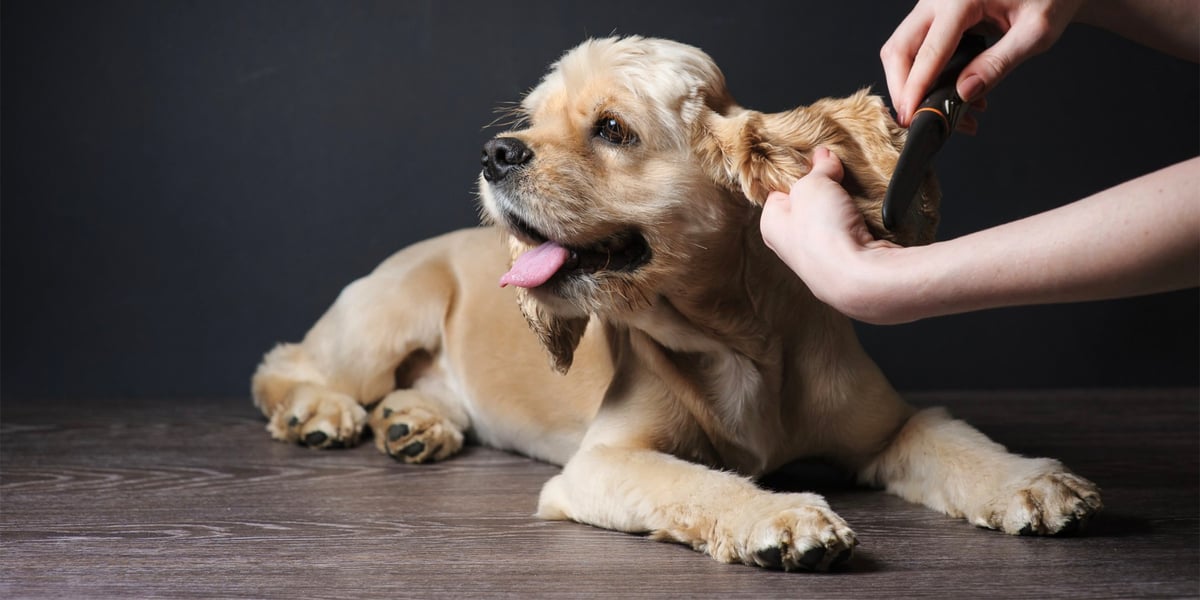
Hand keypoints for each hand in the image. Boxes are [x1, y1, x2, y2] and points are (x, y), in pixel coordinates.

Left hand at [760, 148, 908, 323]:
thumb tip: (823, 156)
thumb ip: (818, 168)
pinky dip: (860, 224)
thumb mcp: (814, 184)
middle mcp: (791, 246)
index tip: (814, 161)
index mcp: (771, 226)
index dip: (797, 174)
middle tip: (838, 175)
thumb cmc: (823, 232)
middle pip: (807, 206)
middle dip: (824, 189)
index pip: (779, 192)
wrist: (858, 276)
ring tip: (854, 196)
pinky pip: (851, 236)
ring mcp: (819, 259)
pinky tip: (867, 217)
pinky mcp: (846, 265)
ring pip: (832, 221)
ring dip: (845, 206)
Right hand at [881, 0, 1084, 128]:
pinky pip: (917, 48)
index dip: (917, 88)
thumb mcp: (1034, 32)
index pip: (929, 51)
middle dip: (902, 88)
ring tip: (946, 110)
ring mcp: (934, 6)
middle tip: (915, 118)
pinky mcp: (936, 17)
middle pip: (899, 49)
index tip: (911, 116)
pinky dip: (924, 75)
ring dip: (913, 85)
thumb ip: (999, 63)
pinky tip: (950, 93)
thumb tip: (964, 92)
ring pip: (902, 50)